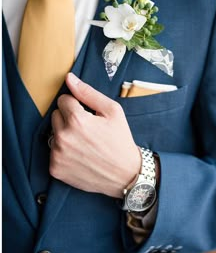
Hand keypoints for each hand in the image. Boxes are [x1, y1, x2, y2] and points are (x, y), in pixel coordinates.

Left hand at [50, 73, 140, 197]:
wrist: (125, 174)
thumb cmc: (121, 140)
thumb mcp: (113, 111)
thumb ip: (89, 93)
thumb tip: (69, 78)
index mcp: (77, 120)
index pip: (63, 100)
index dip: (78, 105)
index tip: (89, 116)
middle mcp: (63, 137)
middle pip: (55, 116)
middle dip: (69, 120)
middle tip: (88, 130)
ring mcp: (57, 154)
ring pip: (53, 134)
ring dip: (66, 136)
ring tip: (85, 144)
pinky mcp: (55, 169)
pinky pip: (53, 152)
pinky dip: (64, 153)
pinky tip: (80, 156)